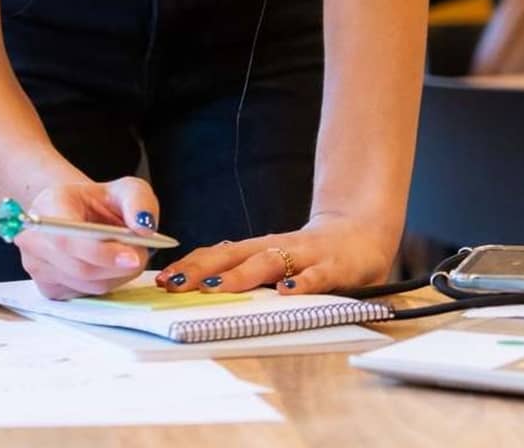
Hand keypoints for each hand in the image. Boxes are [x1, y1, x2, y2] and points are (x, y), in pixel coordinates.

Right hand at [14, 177, 160, 299]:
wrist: (79, 214)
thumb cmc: (99, 202)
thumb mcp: (126, 189)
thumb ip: (138, 202)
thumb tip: (144, 228)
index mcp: (49, 205)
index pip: (68, 238)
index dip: (100, 252)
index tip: (133, 256)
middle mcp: (34, 237)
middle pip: (79, 267)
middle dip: (117, 266)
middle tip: (141, 256)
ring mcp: (36, 265)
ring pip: (86, 284)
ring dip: (115, 275)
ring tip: (126, 256)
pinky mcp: (47, 287)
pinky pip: (83, 294)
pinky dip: (105, 283)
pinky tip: (108, 266)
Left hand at [157, 211, 399, 295]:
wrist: (361, 231)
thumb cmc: (310, 253)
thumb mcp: (273, 259)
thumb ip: (245, 270)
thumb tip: (202, 286)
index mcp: (258, 249)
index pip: (218, 254)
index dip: (190, 266)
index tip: (163, 279)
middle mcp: (276, 248)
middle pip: (233, 256)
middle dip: (201, 271)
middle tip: (174, 285)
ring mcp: (305, 256)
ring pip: (268, 263)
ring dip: (241, 276)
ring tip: (217, 288)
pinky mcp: (335, 267)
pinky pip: (317, 276)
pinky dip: (302, 284)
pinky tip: (287, 293)